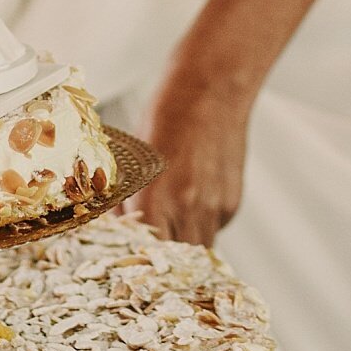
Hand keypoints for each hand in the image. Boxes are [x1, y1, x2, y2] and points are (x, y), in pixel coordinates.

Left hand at [138, 40, 254, 245]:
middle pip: (174, 260)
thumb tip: (118, 223)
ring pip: (200, 249)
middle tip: (154, 244)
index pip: (143, 253)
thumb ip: (127, 196)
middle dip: (164, 256)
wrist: (211, 90)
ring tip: (174, 221)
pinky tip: (195, 197)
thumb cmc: (168, 113)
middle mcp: (186, 208)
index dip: (138, 256)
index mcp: (153, 197)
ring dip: (185, 243)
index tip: (134, 256)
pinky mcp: (232, 202)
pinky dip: (203, 223)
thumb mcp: (133, 154)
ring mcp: (213, 207)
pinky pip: (215, 228)